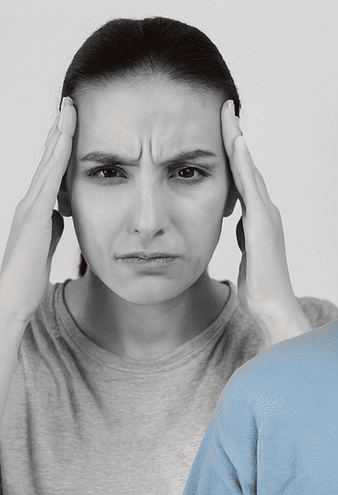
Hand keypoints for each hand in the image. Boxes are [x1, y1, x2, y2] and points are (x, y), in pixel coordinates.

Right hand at [0, 98, 74, 331]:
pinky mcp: (33, 216)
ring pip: (47, 163)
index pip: (53, 168)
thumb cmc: (29, 271)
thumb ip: (55, 220)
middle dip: (59, 130)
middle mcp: (31, 200)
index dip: (62, 144)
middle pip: (48, 158)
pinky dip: (56, 160)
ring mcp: (30, 206)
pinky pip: (48, 182)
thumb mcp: (50, 238)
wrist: (12, 296)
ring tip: (69, 110)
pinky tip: (65, 143)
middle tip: (71, 102)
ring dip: (58, 136)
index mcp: (38, 205)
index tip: (74, 121)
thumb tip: (65, 208)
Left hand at [220, 100, 309, 344]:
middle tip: (225, 107)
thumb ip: (245, 236)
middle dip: (235, 135)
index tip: (222, 127)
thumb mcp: (247, 254)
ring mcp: (266, 214)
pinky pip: (250, 184)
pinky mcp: (262, 221)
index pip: (242, 177)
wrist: (274, 305)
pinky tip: (234, 143)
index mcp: (259, 217)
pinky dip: (243, 162)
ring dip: (238, 140)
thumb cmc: (261, 286)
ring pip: (249, 168)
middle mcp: (266, 210)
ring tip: (227, 114)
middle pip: (247, 165)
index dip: (232, 151)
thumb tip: (239, 226)